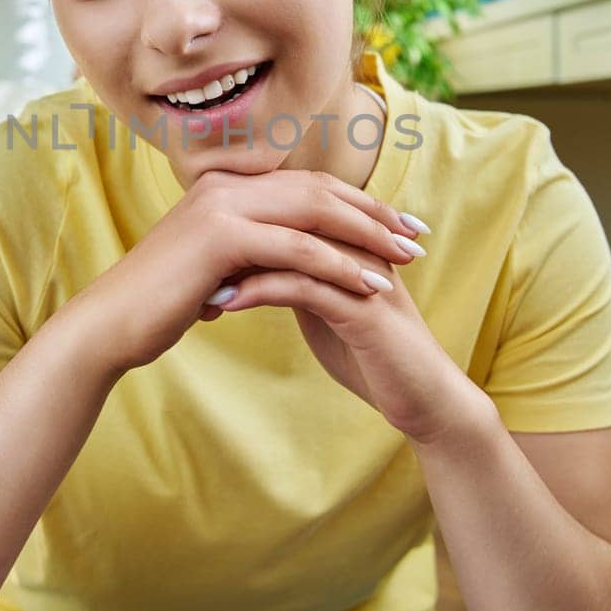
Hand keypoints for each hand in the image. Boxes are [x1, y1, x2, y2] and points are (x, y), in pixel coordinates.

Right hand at [80, 168, 424, 376]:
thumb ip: (248, 250)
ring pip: (314, 212)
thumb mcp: (214, 266)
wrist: (109, 325)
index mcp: (225, 186)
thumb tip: (284, 255)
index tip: (398, 223)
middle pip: (320, 189)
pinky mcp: (221, 237)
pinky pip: (297, 247)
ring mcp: (222, 205)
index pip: (307, 184)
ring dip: (367, 236)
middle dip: (374, 213)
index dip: (357, 202)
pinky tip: (370, 286)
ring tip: (407, 259)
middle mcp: (225, 185)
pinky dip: (339, 265)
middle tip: (418, 234)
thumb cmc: (160, 303)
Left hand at [210, 224, 491, 444]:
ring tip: (199, 277)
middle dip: (238, 231)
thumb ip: (302, 282)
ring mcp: (363, 275)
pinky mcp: (364, 309)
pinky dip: (261, 289)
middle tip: (186, 247)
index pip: (292, 210)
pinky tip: (228, 301)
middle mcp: (359, 249)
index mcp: (352, 244)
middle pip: (290, 216)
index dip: (246, 219)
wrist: (424, 400)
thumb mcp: (330, 311)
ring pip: (294, 246)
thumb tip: (259, 266)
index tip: (195, 237)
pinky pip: (304, 286)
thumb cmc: (374, 356)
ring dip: (241, 260)